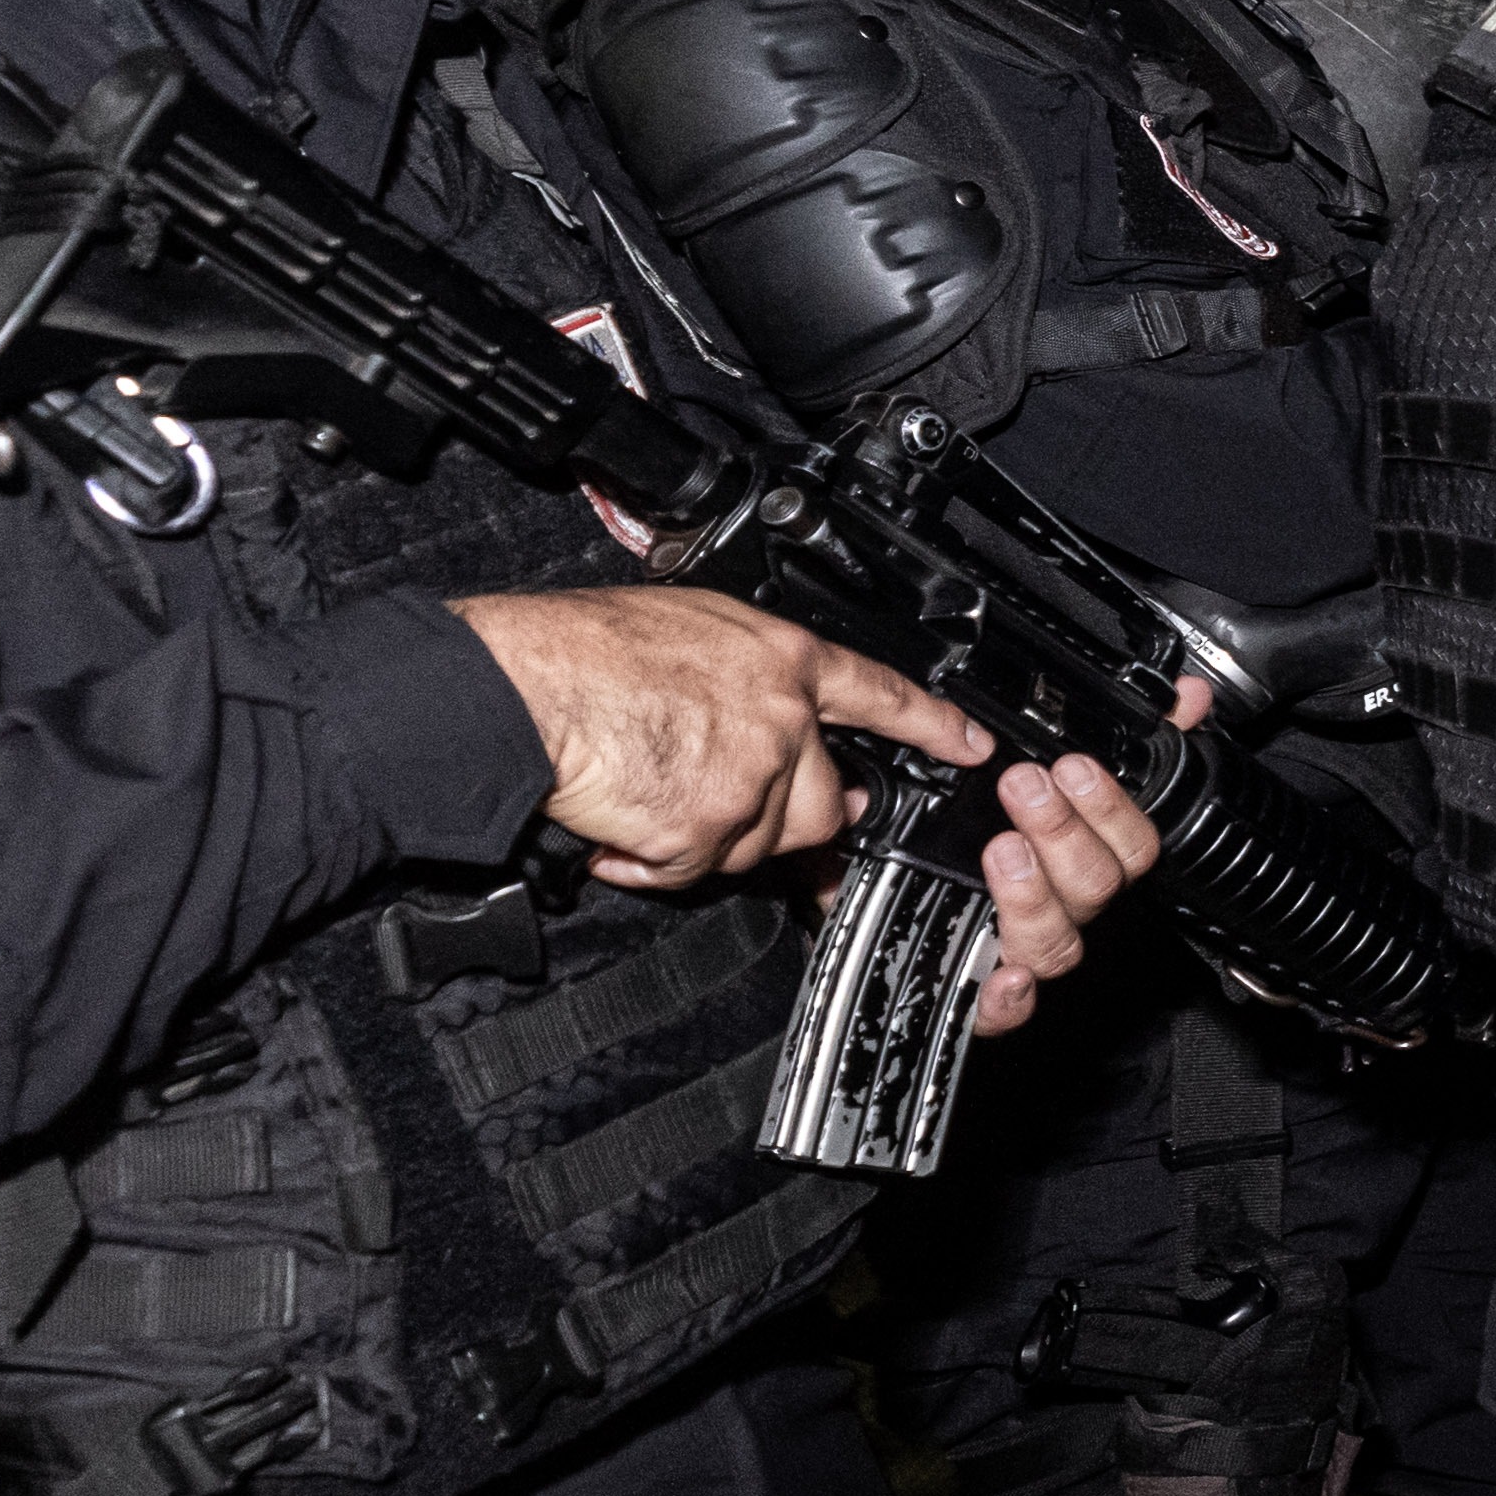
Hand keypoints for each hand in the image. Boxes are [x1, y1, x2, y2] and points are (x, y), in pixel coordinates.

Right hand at [443, 589, 1001, 893]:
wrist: (522, 686)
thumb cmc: (580, 649)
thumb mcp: (688, 624)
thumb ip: (746, 672)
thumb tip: (766, 705)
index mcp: (782, 660)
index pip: (882, 695)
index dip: (934, 726)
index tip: (973, 749)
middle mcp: (781, 719)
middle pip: (823, 803)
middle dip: (781, 818)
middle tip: (724, 806)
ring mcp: (750, 778)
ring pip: (760, 844)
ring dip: (707, 838)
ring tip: (648, 797)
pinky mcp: (707, 828)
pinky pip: (695, 870)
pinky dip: (654, 862)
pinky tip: (621, 828)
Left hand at [958, 703, 1180, 1042]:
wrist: (914, 902)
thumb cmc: (1006, 832)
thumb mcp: (1061, 773)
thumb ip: (1137, 735)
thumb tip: (1188, 695)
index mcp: (1094, 863)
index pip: (1133, 846)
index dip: (1108, 807)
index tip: (1071, 766)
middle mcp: (1068, 911)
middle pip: (1098, 888)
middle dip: (1063, 832)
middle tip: (1025, 785)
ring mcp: (1027, 953)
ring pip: (1060, 945)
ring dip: (1035, 897)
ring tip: (1000, 848)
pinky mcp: (981, 996)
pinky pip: (1005, 1017)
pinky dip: (1010, 1002)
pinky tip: (1003, 974)